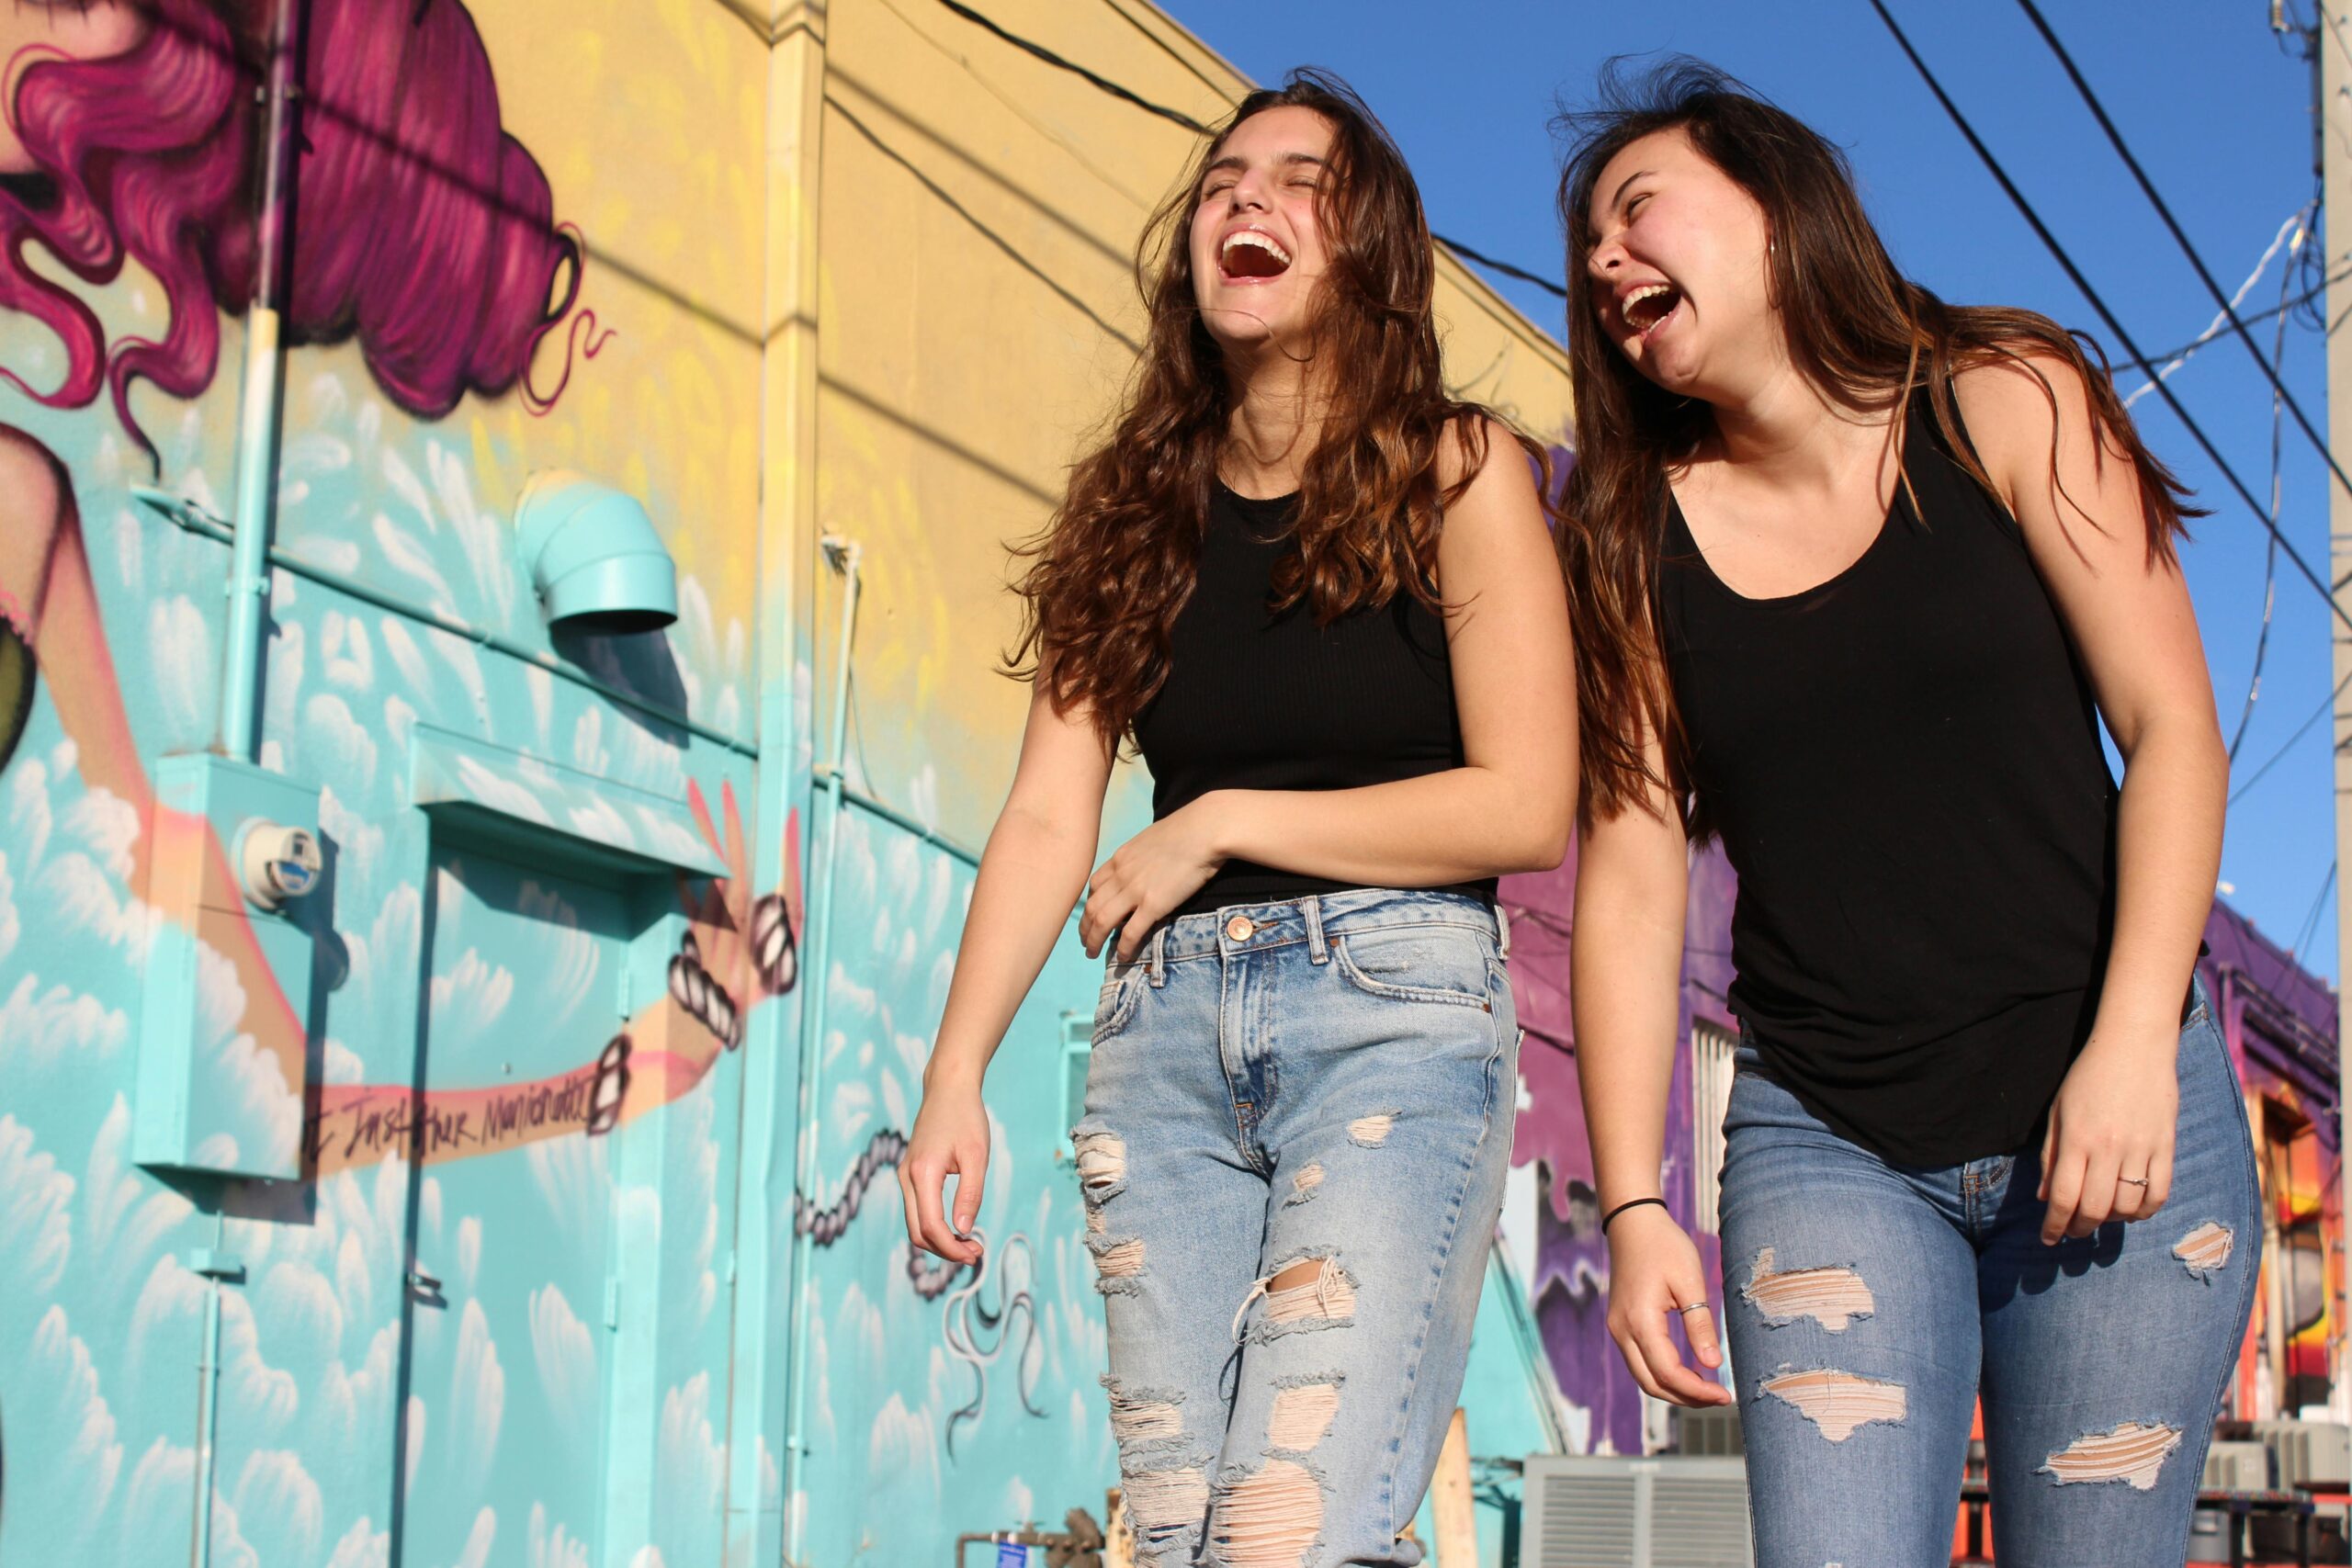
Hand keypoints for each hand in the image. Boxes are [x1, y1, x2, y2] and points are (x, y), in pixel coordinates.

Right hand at [899, 1078, 989, 1265]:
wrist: (948, 1088)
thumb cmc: (966, 1117)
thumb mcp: (977, 1155)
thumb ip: (970, 1193)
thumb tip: (964, 1230)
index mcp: (922, 1173)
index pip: (931, 1226)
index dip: (952, 1248)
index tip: (975, 1253)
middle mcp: (907, 1177)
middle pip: (918, 1232)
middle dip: (945, 1249)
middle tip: (975, 1253)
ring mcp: (905, 1175)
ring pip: (915, 1223)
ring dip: (939, 1240)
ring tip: (969, 1243)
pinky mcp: (910, 1173)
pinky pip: (917, 1209)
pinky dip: (934, 1225)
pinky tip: (957, 1226)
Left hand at [1078, 796, 1228, 961]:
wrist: (1204, 830)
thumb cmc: (1188, 829)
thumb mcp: (1153, 839)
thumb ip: (1143, 855)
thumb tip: (1148, 864)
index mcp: (1121, 858)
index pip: (1094, 885)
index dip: (1089, 904)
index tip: (1091, 916)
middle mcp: (1121, 875)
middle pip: (1091, 907)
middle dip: (1084, 928)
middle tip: (1085, 941)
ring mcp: (1135, 891)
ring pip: (1101, 922)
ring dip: (1094, 941)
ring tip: (1093, 953)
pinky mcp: (1153, 905)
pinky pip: (1130, 933)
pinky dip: (1122, 948)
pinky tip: (1122, 957)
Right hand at [1604, 1204, 1731, 1406]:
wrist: (1633, 1223)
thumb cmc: (1664, 1246)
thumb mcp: (1690, 1282)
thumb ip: (1700, 1324)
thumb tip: (1713, 1365)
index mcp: (1640, 1320)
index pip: (1668, 1372)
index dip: (1697, 1390)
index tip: (1725, 1394)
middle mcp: (1622, 1330)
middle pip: (1651, 1383)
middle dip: (1685, 1398)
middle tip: (1719, 1398)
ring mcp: (1618, 1328)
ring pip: (1643, 1377)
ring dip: (1674, 1390)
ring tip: (1707, 1390)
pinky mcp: (1621, 1324)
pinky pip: (1640, 1362)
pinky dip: (1663, 1375)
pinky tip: (1688, 1372)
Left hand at [2038, 1028, 2176, 1243]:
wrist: (2134, 1046)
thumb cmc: (2088, 1077)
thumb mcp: (2059, 1112)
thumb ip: (2052, 1156)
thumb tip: (2045, 1198)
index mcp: (2076, 1139)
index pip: (2064, 1197)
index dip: (2055, 1225)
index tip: (2049, 1239)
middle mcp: (2108, 1148)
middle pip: (2095, 1209)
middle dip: (2081, 1228)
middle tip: (2075, 1231)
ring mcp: (2141, 1148)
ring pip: (2128, 1206)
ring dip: (2112, 1220)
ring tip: (2101, 1216)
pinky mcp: (2166, 1145)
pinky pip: (2160, 1193)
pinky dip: (2146, 1211)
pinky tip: (2133, 1210)